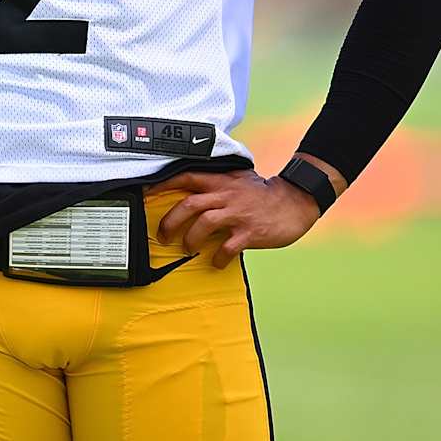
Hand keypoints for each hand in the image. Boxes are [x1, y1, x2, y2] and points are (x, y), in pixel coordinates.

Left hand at [154, 169, 322, 268]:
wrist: (295, 201)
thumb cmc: (262, 193)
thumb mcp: (237, 179)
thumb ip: (215, 183)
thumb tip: (189, 190)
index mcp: (220, 181)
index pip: (185, 177)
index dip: (163, 184)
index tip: (145, 192)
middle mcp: (225, 195)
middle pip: (188, 204)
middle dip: (170, 221)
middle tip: (163, 236)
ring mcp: (237, 214)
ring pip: (204, 224)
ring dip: (190, 239)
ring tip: (187, 248)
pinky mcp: (250, 232)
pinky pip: (228, 247)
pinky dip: (218, 257)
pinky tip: (216, 262)